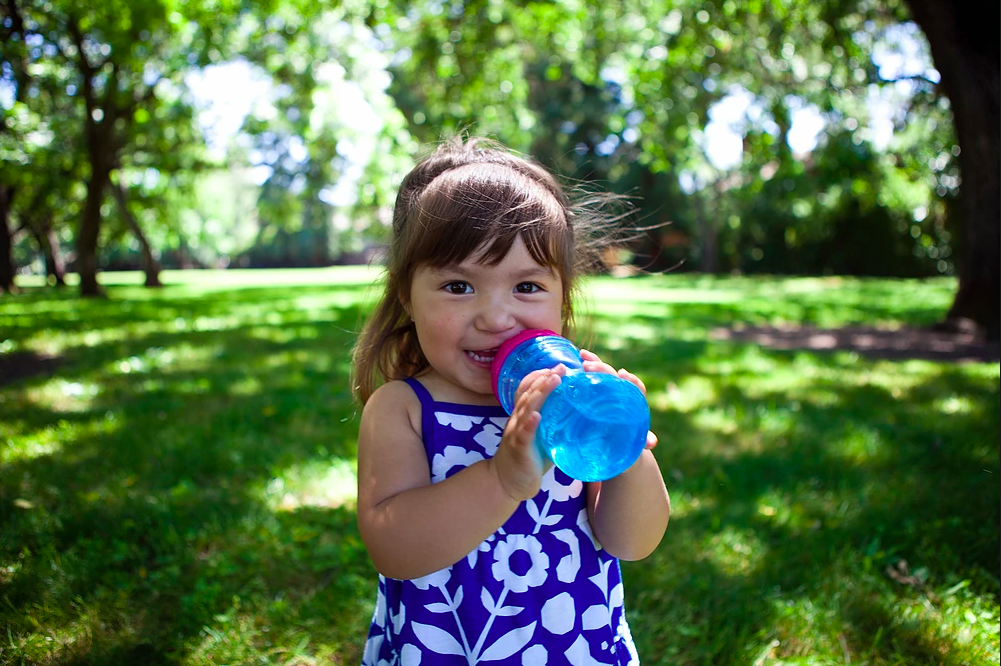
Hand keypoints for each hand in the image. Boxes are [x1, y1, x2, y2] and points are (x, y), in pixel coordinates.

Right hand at [491, 366, 563, 501]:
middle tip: (562, 367)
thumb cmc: (528, 459)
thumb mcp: (542, 438)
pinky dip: (529, 424)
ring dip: (540, 393)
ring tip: (554, 379)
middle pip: (529, 393)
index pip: (528, 389)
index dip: (540, 376)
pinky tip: (536, 416)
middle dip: (545, 378)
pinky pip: (523, 434)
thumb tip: (580, 415)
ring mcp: (516, 433)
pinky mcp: (519, 449)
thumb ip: (555, 425)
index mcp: (523, 415)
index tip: (558, 366)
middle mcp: (517, 419)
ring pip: (527, 408)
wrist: (506, 483)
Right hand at [580, 349, 657, 449]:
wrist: (611, 450)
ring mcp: (605, 392)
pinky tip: (575, 358)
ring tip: (582, 354)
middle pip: (614, 377)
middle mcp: (619, 395)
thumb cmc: (624, 446)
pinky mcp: (592, 394)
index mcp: (632, 405)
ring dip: (593, 362)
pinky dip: (583, 368)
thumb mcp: (632, 445)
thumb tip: (652, 441)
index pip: (635, 389)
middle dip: (603, 369)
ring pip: (601, 374)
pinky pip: (588, 379)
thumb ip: (641, 441)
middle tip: (588, 366)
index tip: (623, 375)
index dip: (630, 381)